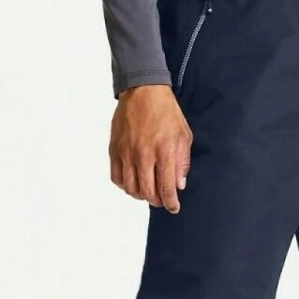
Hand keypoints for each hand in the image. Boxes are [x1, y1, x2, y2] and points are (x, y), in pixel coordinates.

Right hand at [110, 84, 192, 210]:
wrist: (143, 91)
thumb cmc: (166, 112)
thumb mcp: (183, 135)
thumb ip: (182, 161)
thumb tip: (180, 184)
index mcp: (164, 150)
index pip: (166, 187)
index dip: (171, 202)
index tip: (174, 208)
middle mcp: (144, 154)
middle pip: (148, 192)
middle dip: (157, 201)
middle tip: (162, 200)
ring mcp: (126, 153)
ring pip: (130, 188)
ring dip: (141, 195)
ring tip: (148, 193)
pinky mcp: (114, 150)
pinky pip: (116, 177)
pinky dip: (125, 185)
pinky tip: (133, 183)